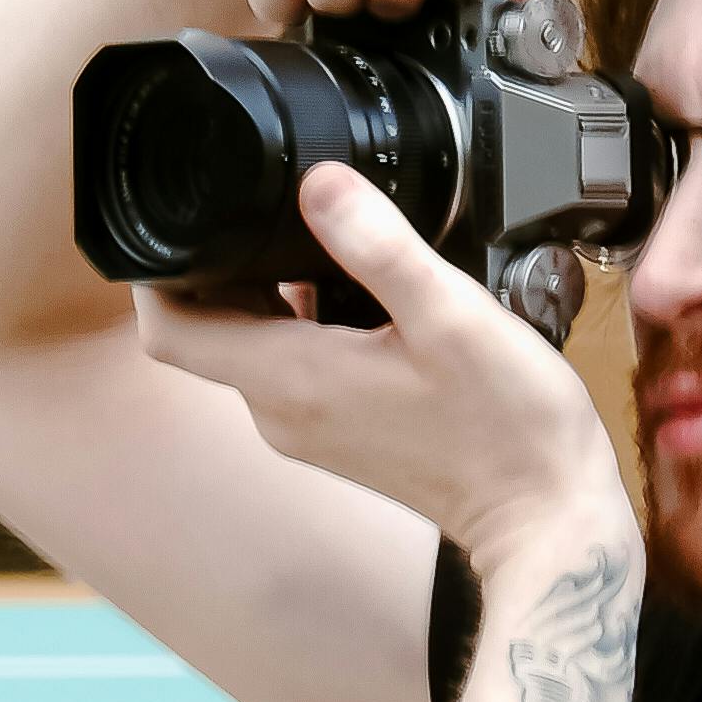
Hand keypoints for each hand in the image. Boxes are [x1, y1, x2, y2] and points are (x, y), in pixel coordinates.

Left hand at [134, 163, 637, 586]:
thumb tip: (318, 183)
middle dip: (219, 264)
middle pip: (207, 327)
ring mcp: (308, 427)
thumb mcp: (452, 317)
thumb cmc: (508, 428)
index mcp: (289, 381)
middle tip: (263, 203)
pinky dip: (305, 320)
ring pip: (252, 342)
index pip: (168, 330)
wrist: (545, 518)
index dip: (156, 272)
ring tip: (322, 237)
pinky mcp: (339, 430)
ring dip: (268, 289)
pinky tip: (362, 290)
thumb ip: (380, 247)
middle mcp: (282, 411)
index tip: (180, 217)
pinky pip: (293, 364)